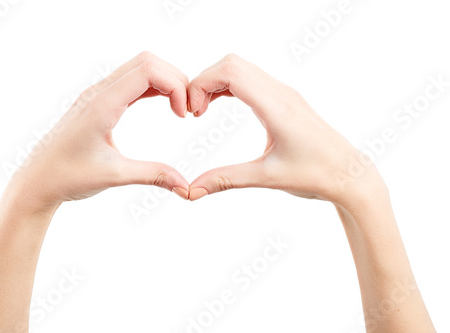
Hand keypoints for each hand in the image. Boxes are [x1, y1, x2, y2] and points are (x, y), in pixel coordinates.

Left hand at [10, 52, 189, 214]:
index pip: (148, 70)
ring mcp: (97, 95)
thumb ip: (153, 175)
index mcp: (102, 104)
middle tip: (187, 109)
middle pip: (147, 61)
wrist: (37, 180)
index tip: (183, 115)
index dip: (175, 86)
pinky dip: (153, 87)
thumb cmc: (68, 176)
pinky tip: (164, 105)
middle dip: (175, 79)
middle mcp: (99, 92)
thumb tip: (185, 186)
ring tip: (179, 107)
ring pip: (139, 67)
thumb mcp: (115, 176)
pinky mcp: (98, 102)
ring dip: (165, 81)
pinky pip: (131, 81)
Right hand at [187, 54, 383, 206]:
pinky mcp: (285, 99)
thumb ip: (226, 180)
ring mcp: (284, 93)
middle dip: (204, 81)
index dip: (201, 84)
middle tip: (193, 112)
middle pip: (232, 63)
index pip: (231, 72)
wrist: (348, 174)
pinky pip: (250, 79)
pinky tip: (218, 106)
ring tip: (201, 111)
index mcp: (277, 107)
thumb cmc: (315, 176)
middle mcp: (281, 93)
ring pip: (241, 68)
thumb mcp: (267, 179)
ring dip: (215, 82)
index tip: (191, 113)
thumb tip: (191, 191)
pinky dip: (228, 86)